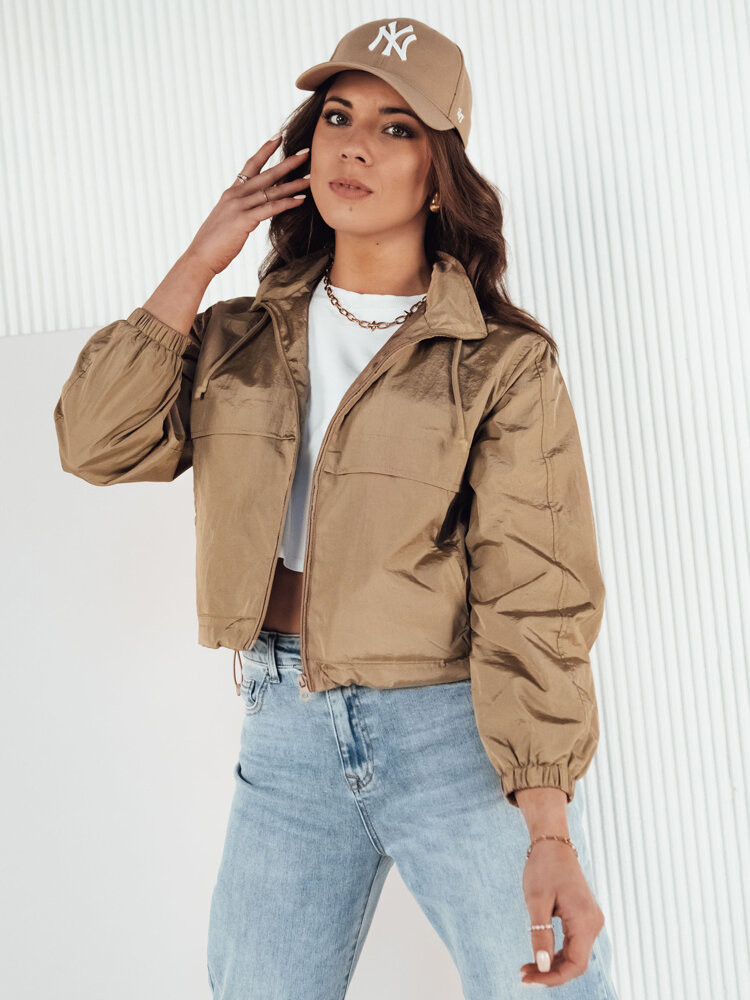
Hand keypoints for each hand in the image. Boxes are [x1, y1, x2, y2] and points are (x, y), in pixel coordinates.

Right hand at [186, 135, 310, 276]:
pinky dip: (287, 203)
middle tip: (307, 152)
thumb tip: (254, 210)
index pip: (250, 165)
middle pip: (267, 174)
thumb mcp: (227, 220)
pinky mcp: (243, 220)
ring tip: (311, 177)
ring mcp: (239, 206)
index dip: (265, 150)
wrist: (200, 257)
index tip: (278, 137)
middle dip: (288, 162)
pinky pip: (270, 208)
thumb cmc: (214, 243)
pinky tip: (301, 200)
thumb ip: (241, 210)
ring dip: (294, 184)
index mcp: (231, 192)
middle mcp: (235, 194)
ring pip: (272, 191)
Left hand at [519, 840, 604, 986]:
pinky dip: (557, 953)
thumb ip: (540, 934)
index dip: (553, 977)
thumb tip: (542, 966)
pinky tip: (539, 954)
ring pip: (574, 955)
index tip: (529, 979)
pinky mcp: (584, 917)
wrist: (553, 843)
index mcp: (585, 921)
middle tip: (523, 974)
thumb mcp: (536, 901)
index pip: (575, 964)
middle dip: (550, 973)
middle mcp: (594, 924)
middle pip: (576, 963)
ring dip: (553, 965)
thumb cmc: (544, 867)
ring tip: (527, 967)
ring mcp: (590, 920)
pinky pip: (573, 943)